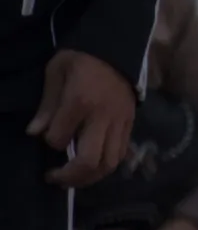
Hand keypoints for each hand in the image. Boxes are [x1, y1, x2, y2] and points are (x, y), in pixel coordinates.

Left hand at [31, 50, 135, 187]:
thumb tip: (35, 133)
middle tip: (56, 179)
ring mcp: (120, 123)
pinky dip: (106, 166)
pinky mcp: (130, 125)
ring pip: (109, 163)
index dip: (50, 142)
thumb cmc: (81, 59)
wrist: (117, 49)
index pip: (59, 139)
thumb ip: (47, 106)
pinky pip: (121, 154)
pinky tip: (93, 167)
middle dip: (70, 176)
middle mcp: (103, 118)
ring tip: (74, 179)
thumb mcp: (56, 74)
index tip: (45, 136)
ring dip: (90, 177)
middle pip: (90, 161)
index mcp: (80, 103)